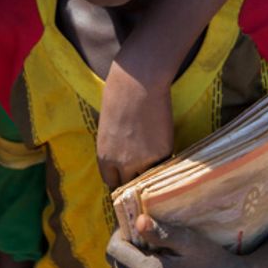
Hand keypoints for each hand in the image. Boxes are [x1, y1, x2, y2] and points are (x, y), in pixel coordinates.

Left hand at [98, 60, 172, 189]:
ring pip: (148, 177)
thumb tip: (120, 154)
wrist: (138, 83)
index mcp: (104, 157)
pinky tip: (162, 146)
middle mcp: (123, 163)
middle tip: (141, 170)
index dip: (119, 178)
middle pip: (129, 185)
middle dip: (134, 178)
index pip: (111, 181)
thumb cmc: (117, 95)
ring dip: (150, 171)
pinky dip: (163, 160)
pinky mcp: (163, 152)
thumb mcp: (106, 127)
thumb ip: (112, 145)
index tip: (125, 175)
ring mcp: (144, 160)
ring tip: (153, 159)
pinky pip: (163, 164)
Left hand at [106, 215, 255, 267]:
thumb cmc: (213, 261)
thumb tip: (138, 221)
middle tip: (136, 233)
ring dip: (126, 260)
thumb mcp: (190, 242)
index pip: (114, 250)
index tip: (131, 223)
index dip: (118, 233)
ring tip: (144, 248)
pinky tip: (150, 263)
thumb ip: (163, 233)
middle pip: (114, 264)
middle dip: (120, 246)